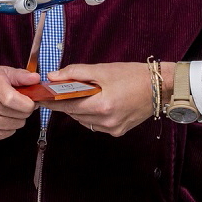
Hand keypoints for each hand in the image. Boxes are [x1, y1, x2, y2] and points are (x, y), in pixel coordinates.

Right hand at [0, 66, 39, 142]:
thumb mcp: (2, 73)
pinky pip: (9, 133)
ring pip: (17, 125)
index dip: (27, 102)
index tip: (30, 100)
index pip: (13, 99)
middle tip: (17, 102)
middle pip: (21, 114)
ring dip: (17, 118)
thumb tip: (36, 79)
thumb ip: (21, 75)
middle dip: (24, 109)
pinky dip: (8, 126)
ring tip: (6, 109)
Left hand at [44, 61, 165, 136]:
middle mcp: (107, 121)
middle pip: (74, 114)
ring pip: (84, 120)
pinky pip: (95, 124)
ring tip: (81, 95)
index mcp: (102, 105)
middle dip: (66, 102)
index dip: (53, 101)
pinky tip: (96, 103)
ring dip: (79, 109)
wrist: (160, 87)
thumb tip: (54, 77)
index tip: (41, 97)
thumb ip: (76, 73)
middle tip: (59, 91)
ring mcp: (113, 129)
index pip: (68, 105)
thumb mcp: (103, 69)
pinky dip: (91, 114)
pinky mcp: (118, 132)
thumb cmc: (134, 75)